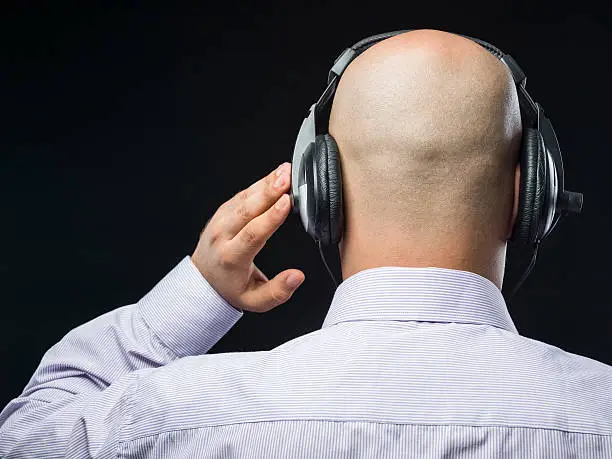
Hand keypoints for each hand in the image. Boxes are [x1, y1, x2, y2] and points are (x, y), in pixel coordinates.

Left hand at [191, 162, 304, 312]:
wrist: (203, 281)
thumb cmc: (231, 289)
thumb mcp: (256, 301)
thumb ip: (278, 291)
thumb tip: (297, 277)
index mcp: (231, 258)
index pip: (253, 234)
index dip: (271, 217)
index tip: (287, 202)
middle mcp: (222, 236)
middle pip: (247, 210)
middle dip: (269, 191)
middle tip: (287, 177)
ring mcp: (220, 221)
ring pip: (244, 198)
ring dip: (265, 183)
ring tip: (284, 171)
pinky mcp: (223, 212)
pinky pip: (241, 195)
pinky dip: (259, 184)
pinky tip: (274, 176)